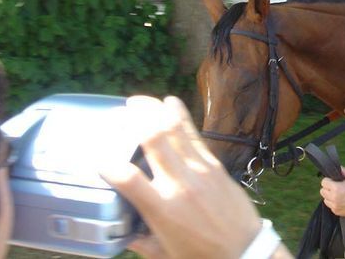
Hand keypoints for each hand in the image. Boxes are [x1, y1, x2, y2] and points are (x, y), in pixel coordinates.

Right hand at [100, 96, 261, 258]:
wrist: (245, 251)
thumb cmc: (203, 256)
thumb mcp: (163, 254)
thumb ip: (140, 241)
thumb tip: (122, 232)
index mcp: (162, 209)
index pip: (128, 179)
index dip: (108, 164)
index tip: (98, 158)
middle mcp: (179, 184)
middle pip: (153, 138)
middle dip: (136, 117)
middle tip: (124, 109)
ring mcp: (199, 170)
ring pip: (175, 129)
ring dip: (156, 109)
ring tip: (140, 101)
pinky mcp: (214, 164)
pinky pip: (194, 134)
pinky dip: (180, 115)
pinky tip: (170, 103)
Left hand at [320, 166, 344, 216]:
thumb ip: (342, 170)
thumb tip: (335, 168)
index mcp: (336, 188)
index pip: (323, 182)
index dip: (329, 180)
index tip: (334, 181)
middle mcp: (334, 198)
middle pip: (322, 191)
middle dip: (328, 188)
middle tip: (336, 187)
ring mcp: (335, 206)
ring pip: (325, 199)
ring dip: (329, 196)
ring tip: (339, 194)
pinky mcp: (337, 212)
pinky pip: (330, 206)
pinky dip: (333, 203)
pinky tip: (342, 200)